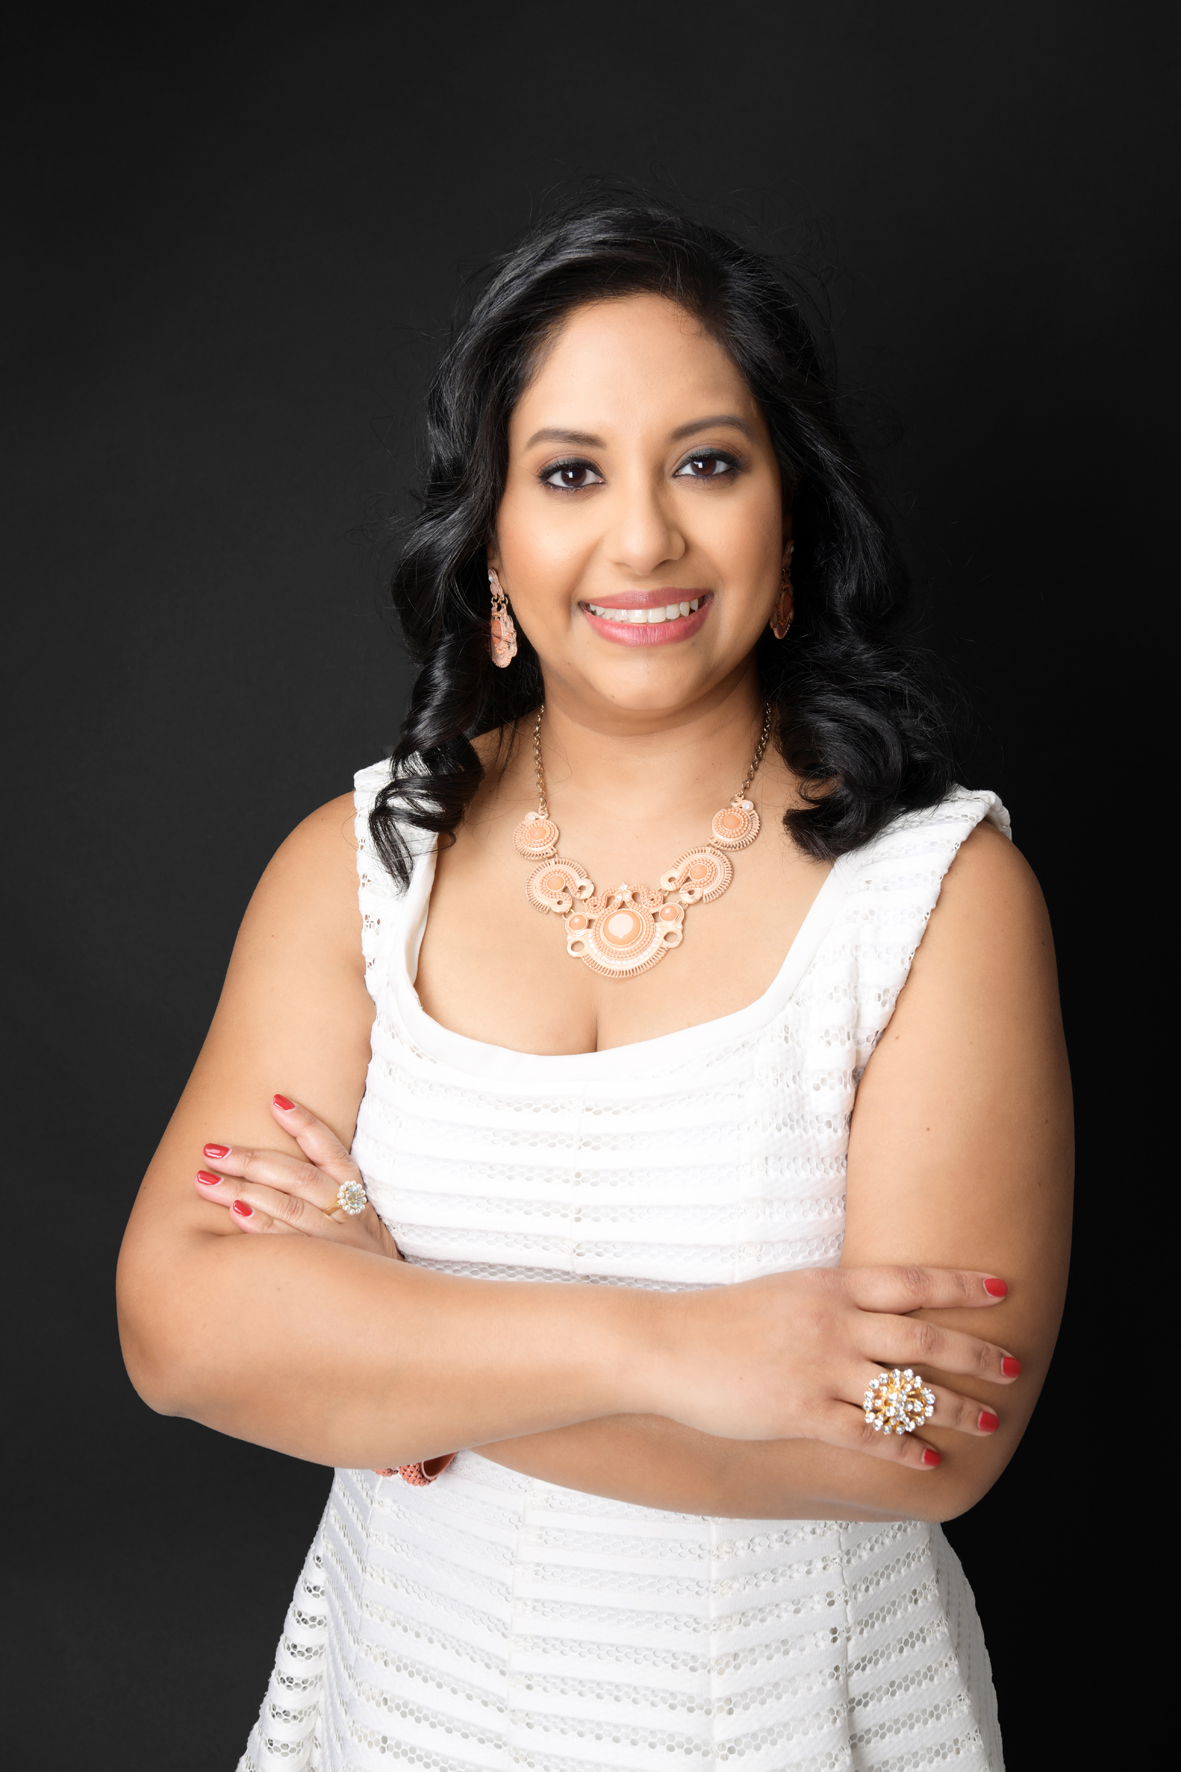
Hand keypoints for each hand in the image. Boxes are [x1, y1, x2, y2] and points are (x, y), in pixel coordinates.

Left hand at [194, 1095, 400, 1262]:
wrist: (389, 1310)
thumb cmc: (364, 1263)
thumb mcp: (362, 1223)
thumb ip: (331, 1195)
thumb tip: (279, 1167)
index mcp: (357, 1195)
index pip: (330, 1150)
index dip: (304, 1123)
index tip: (274, 1100)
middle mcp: (347, 1214)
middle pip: (296, 1177)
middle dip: (250, 1160)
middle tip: (212, 1150)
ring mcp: (335, 1243)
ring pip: (286, 1206)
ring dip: (241, 1190)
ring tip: (205, 1180)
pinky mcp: (324, 1270)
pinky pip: (286, 1244)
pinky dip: (260, 1227)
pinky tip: (233, 1215)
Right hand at [650, 1266, 1018, 1471]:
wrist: (666, 1345)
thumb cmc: (722, 1319)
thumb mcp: (786, 1290)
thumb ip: (834, 1298)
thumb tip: (879, 1306)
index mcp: (830, 1286)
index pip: (912, 1282)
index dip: (961, 1286)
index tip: (1002, 1289)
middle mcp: (834, 1324)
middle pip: (924, 1339)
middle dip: (975, 1354)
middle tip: (1013, 1366)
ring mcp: (820, 1369)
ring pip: (906, 1392)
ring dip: (955, 1408)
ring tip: (989, 1421)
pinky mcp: (802, 1413)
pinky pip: (868, 1435)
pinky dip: (904, 1449)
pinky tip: (927, 1459)